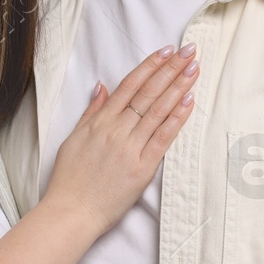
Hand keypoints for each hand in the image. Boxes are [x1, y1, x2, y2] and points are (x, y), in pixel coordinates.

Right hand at [44, 44, 199, 236]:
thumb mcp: (74, 138)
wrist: (70, 212)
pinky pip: (163, 138)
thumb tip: (102, 87)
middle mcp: (116, 130)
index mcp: (100, 121)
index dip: (150, 65)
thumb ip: (91, 112)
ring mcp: (130, 148)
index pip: (130, 85)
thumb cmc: (70, 179)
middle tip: (189, 51)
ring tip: (194, 69)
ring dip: (178, 87)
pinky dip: (177, 118)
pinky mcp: (142, 168)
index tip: (167, 50)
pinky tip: (189, 101)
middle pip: (149, 92)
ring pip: (158, 110)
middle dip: (171, 69)